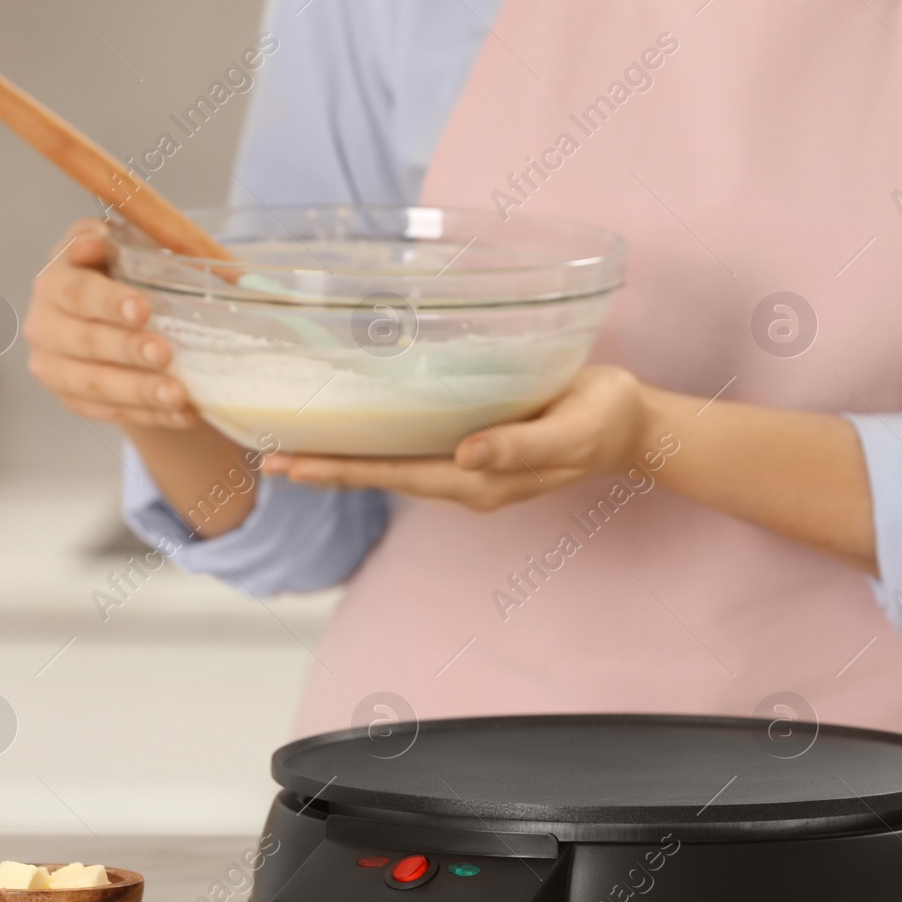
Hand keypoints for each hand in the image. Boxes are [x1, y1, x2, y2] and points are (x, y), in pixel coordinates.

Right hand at [23, 218, 195, 428]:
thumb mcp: (124, 246)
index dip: (107, 301)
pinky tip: (183, 413)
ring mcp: (54, 367)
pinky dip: (150, 414)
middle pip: (84, 341)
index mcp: (56, 279)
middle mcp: (45, 324)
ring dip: (140, 390)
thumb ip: (119, 237)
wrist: (115, 318)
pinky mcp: (73, 400)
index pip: (76, 291)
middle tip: (164, 353)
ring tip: (178, 395)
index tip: (141, 309)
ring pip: (95, 384)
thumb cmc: (124, 273)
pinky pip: (112, 412)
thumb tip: (102, 239)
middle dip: (127, 349)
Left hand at [261, 366, 648, 510]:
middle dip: (326, 466)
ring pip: (395, 462)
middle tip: (266, 453)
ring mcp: (472, 466)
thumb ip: (519, 446)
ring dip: (347, 454)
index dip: (339, 470)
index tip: (289, 463)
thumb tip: (464, 456)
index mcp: (481, 481)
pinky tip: (358, 422)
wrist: (635, 424)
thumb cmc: (605, 421)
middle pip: (382, 474)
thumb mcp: (570, 430)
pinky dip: (379, 437)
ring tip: (296, 440)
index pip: (394, 475)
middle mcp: (466, 479)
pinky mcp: (478, 445)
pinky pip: (417, 446)